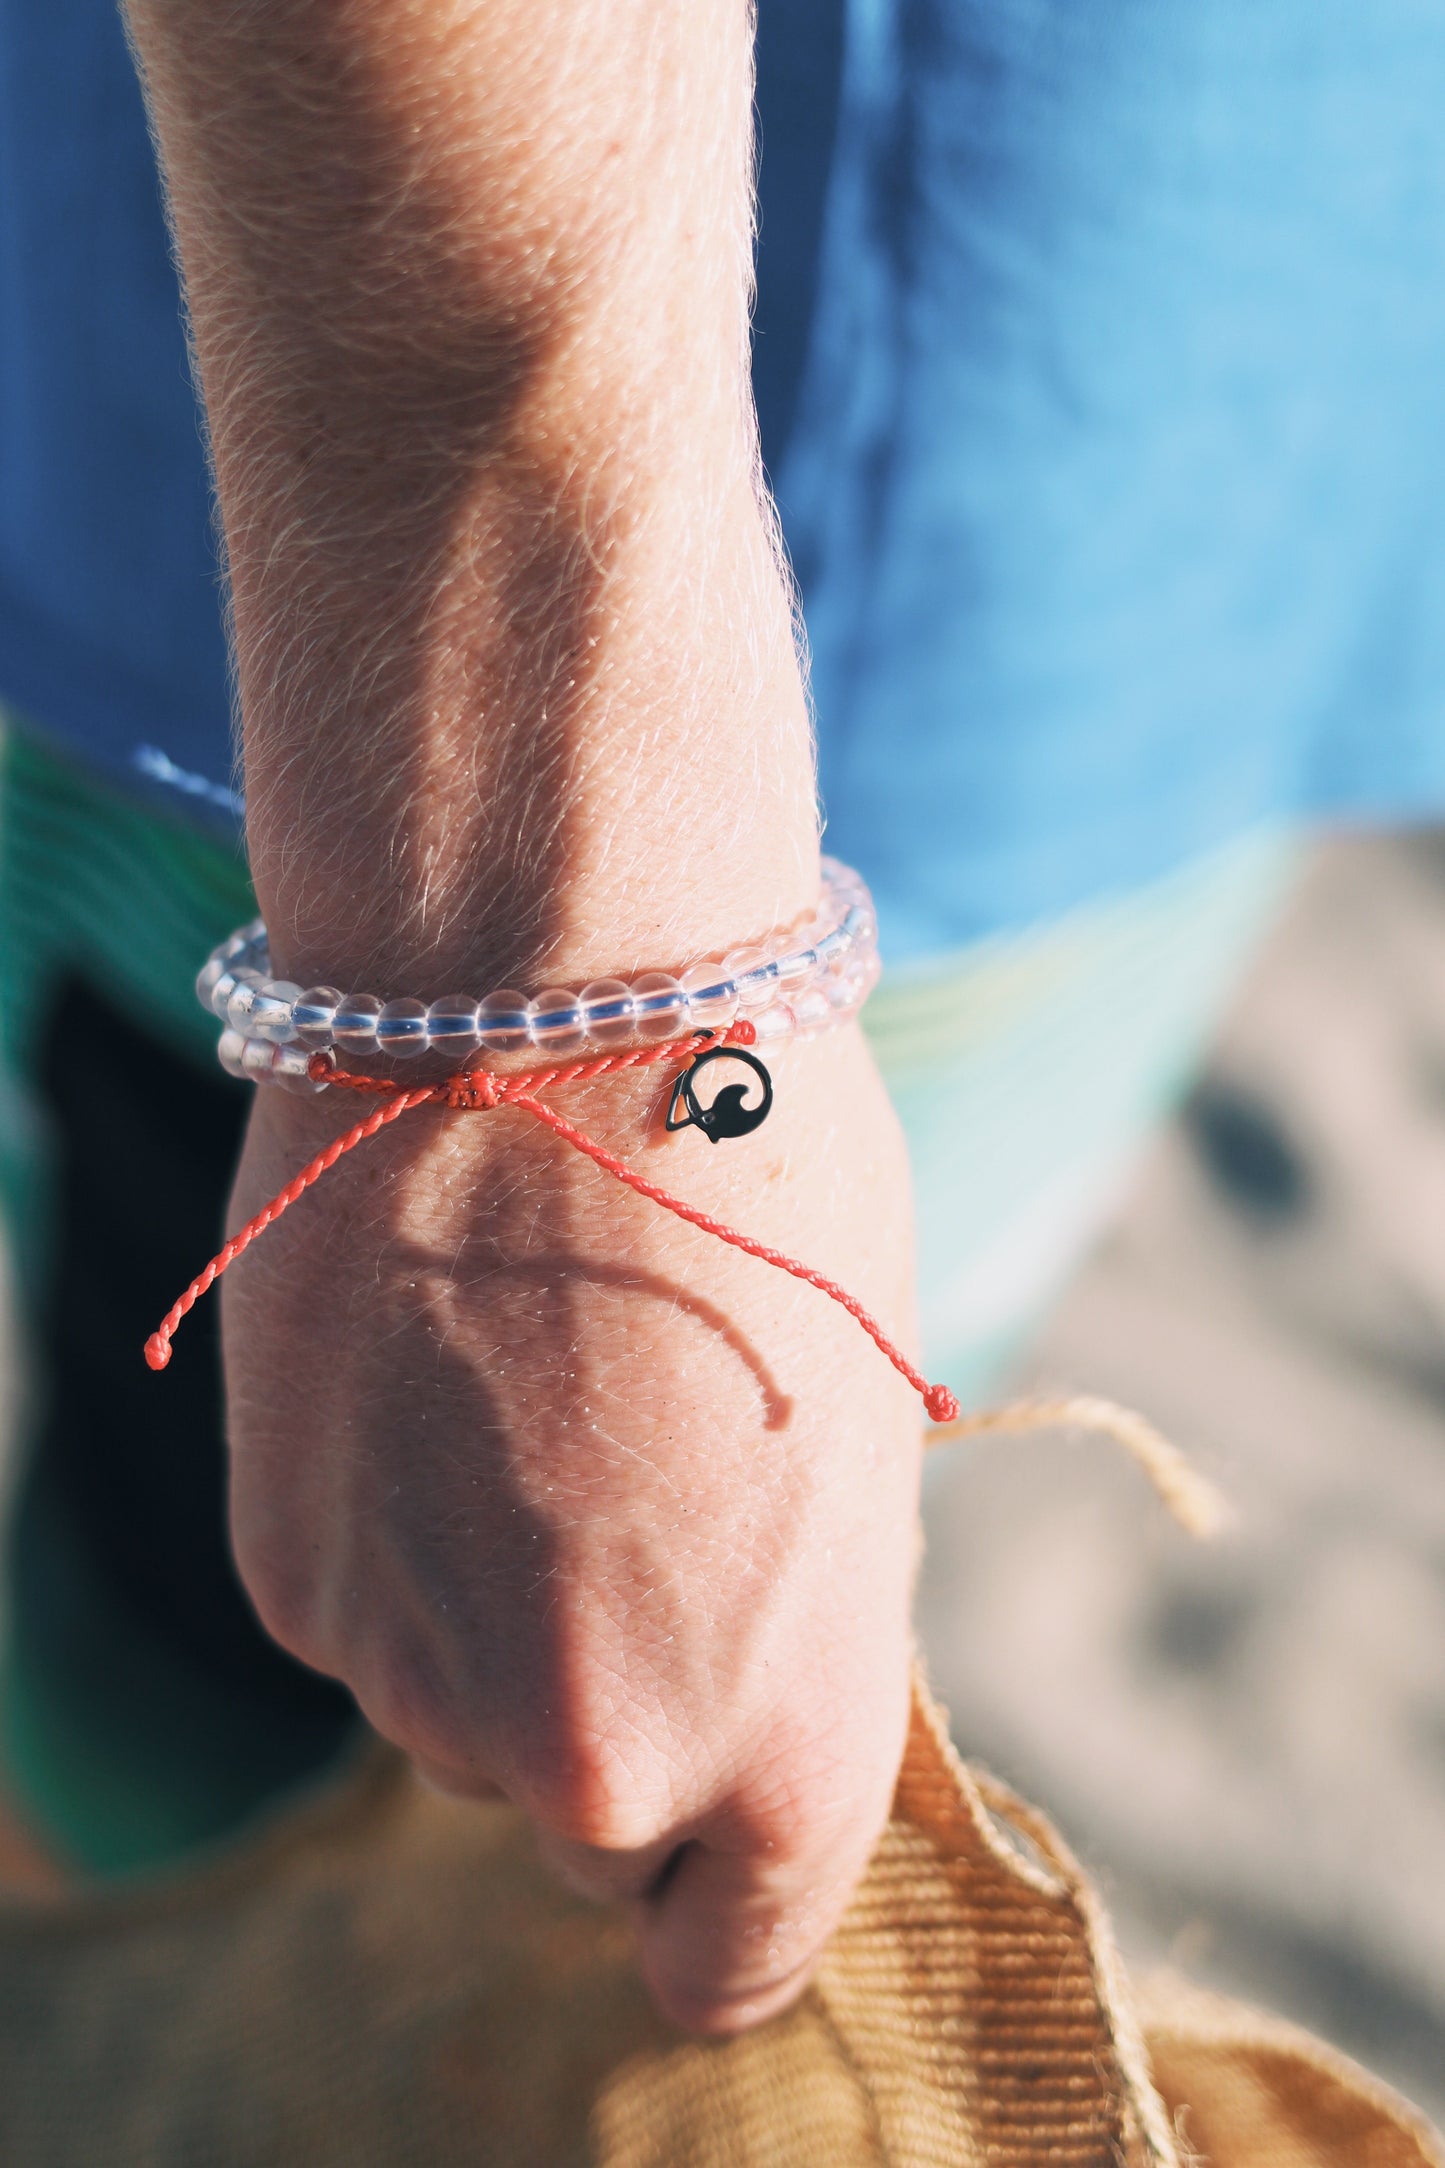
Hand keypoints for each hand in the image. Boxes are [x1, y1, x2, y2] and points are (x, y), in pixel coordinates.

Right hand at [221, 1017, 920, 2032]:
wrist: (552, 1017)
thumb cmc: (760, 1188)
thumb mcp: (858, 1428)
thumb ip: (792, 1615)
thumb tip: (734, 1661)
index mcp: (786, 1735)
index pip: (734, 1959)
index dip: (729, 1904)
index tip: (717, 1847)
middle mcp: (590, 1750)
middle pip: (595, 1834)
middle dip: (619, 1734)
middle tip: (637, 1537)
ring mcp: (417, 1671)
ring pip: (463, 1722)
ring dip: (499, 1622)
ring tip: (538, 1415)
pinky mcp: (293, 1578)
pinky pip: (369, 1619)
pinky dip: (401, 1545)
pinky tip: (439, 1389)